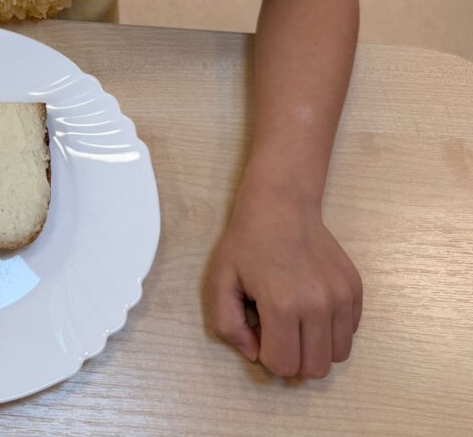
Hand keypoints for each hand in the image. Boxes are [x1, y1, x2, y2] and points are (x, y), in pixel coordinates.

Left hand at [205, 186, 362, 377]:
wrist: (281, 206)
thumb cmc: (246, 243)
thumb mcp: (219, 282)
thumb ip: (228, 325)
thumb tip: (255, 354)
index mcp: (282, 305)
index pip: (284, 366)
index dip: (267, 356)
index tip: (259, 331)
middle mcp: (319, 304)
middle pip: (316, 368)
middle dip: (293, 359)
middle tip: (277, 330)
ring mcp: (342, 296)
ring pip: (339, 355)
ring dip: (315, 348)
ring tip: (295, 321)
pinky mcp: (355, 289)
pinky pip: (349, 332)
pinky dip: (331, 330)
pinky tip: (310, 306)